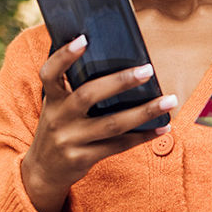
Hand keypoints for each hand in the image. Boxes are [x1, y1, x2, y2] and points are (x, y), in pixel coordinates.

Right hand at [21, 35, 176, 211]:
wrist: (42, 172)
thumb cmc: (59, 128)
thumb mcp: (57, 107)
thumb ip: (75, 88)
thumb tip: (116, 61)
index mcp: (52, 99)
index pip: (50, 73)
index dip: (64, 56)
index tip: (83, 39)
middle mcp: (58, 118)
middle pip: (89, 95)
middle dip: (120, 81)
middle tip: (148, 70)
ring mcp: (70, 140)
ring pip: (112, 124)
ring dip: (144, 112)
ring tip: (169, 100)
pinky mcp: (82, 159)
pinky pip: (118, 146)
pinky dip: (142, 136)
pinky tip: (162, 127)